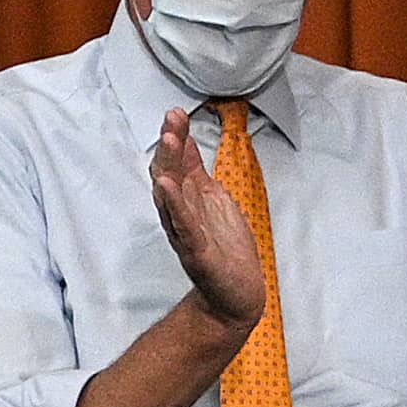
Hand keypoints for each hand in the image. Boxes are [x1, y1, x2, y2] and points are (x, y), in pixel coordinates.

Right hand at [148, 108, 271, 332]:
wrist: (237, 294)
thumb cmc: (225, 248)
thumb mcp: (213, 198)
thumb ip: (196, 171)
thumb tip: (184, 137)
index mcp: (189, 198)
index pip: (178, 162)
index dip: (177, 137)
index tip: (176, 112)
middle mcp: (181, 213)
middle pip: (170, 172)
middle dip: (170, 146)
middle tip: (172, 119)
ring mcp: (186, 231)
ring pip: (172, 195)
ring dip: (169, 166)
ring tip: (169, 140)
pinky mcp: (195, 251)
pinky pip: (182, 224)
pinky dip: (175, 205)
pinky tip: (169, 186)